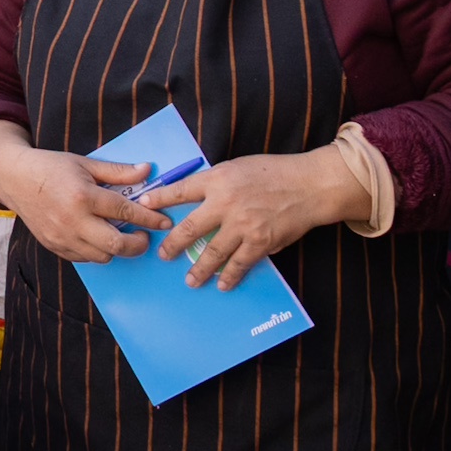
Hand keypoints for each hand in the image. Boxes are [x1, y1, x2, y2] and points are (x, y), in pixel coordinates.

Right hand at [0, 145, 168, 262]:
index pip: (125, 211)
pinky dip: (96, 251)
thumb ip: (117, 171)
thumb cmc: (50, 167)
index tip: (164, 222)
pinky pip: (84, 258)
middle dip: (138, 244)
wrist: (14, 178)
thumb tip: (147, 170)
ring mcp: (62, 237)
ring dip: (116, 248)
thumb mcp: (85, 163)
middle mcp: (73, 220)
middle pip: (116, 245)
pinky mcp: (54, 246)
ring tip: (120, 235)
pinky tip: (98, 237)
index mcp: (83, 196)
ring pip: (102, 256)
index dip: (150, 218)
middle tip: (144, 236)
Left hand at [142, 146, 367, 289]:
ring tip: (190, 280)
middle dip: (173, 244)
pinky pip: (240, 263)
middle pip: (190, 228)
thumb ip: (215, 184)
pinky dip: (229, 275)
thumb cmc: (272, 173)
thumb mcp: (236, 167)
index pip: (180, 190)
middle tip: (162, 255)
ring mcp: (242, 225)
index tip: (142, 206)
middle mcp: (225, 203)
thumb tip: (195, 200)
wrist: (308, 185)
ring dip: (199, 268)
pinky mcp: (260, 242)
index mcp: (216, 180)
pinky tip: (221, 283)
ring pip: (213, 251)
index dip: (159, 199)